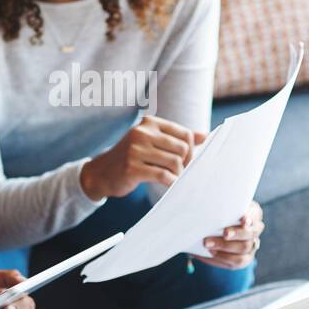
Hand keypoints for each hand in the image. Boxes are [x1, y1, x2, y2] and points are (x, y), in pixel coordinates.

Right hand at [80, 115, 206, 199]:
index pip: (184, 134)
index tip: (186, 161)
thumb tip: (205, 136)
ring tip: (172, 178)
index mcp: (149, 123)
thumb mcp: (152, 142)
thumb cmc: (132, 157)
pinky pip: (162, 175)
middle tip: (180, 172)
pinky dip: (170, 182)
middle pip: (182, 148)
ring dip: (178, 174)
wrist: (102, 172)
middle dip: (186, 163)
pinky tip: (167, 184)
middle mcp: (142, 133)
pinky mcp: (132, 168)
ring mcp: (135, 150)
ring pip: (174, 162)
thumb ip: (177, 138)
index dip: (191, 150)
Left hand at [194, 200, 263, 269]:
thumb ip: (221, 206)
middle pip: (250, 234)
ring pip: (243, 249)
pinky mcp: (244, 259)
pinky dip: (221, 257)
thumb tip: (209, 205)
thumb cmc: (219, 213)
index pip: (255, 215)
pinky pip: (235, 262)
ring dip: (225, 247)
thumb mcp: (221, 205)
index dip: (250, 218)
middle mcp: (255, 230)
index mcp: (253, 213)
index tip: (242, 219)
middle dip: (236, 234)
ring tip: (208, 244)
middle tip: (224, 233)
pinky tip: (209, 252)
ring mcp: (251, 246)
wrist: (214, 229)